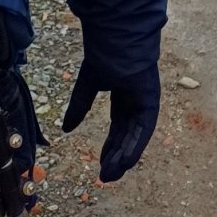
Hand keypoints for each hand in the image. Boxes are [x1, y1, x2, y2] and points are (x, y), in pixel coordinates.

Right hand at [62, 60, 159, 182]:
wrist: (115, 39)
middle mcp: (135, 100)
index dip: (110, 146)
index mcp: (123, 94)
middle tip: (106, 177)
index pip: (119, 127)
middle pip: (127, 135)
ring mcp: (144, 101)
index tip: (102, 164)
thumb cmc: (102, 55)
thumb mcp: (87, 86)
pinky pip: (143, 129)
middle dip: (116, 156)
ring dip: (124, 157)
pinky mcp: (151, 101)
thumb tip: (66, 129)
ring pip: (135, 136)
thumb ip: (79, 107)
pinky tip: (125, 162)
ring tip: (111, 176)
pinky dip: (135, 146)